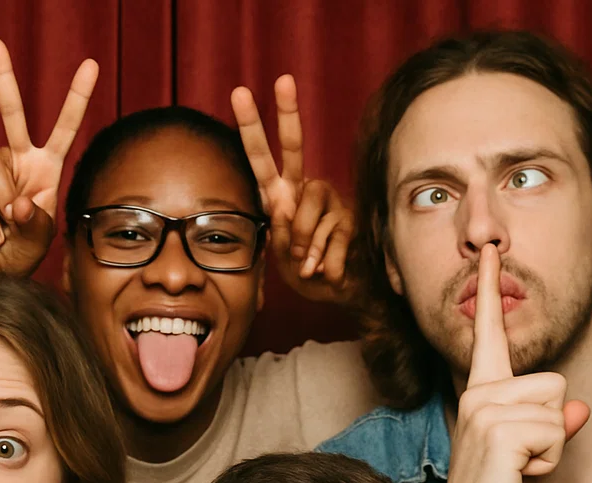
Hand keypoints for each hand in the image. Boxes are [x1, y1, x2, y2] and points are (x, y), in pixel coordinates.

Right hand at [0, 38, 97, 275]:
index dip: (76, 98)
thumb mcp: (40, 238)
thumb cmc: (22, 253)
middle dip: (1, 78)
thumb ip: (34, 220)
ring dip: (2, 208)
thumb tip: (16, 202)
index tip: (91, 66)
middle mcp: (18, 159)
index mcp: (46, 167)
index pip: (65, 128)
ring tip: (4, 232)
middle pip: (11, 112)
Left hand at [231, 76, 352, 302]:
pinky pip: (332, 242)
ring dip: (306, 252)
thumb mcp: (283, 258)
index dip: (251, 129)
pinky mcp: (351, 219)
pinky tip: (329, 274)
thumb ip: (282, 236)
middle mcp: (305, 190)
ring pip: (308, 218)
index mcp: (281, 197)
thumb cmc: (306, 272)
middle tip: (282, 79)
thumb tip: (287, 210)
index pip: (262, 160)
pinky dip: (326, 266)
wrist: (341, 293)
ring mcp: (331, 201)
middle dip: (287, 115)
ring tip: (310, 268)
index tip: (239, 93)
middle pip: (294, 149)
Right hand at [436, 244, 589, 482]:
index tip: (489, 252)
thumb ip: (553, 424)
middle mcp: (477, 394)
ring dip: (550, 446)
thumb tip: (577, 408)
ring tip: (517, 468)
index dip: (490, 292)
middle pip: (554, 383)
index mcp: (480, 393)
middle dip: (553, 427)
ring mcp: (483, 410)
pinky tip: (517, 476)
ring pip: (558, 408)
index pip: (488, 336)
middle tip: (519, 459)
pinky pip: (554, 431)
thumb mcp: (532, 454)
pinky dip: (547, 460)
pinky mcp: (498, 431)